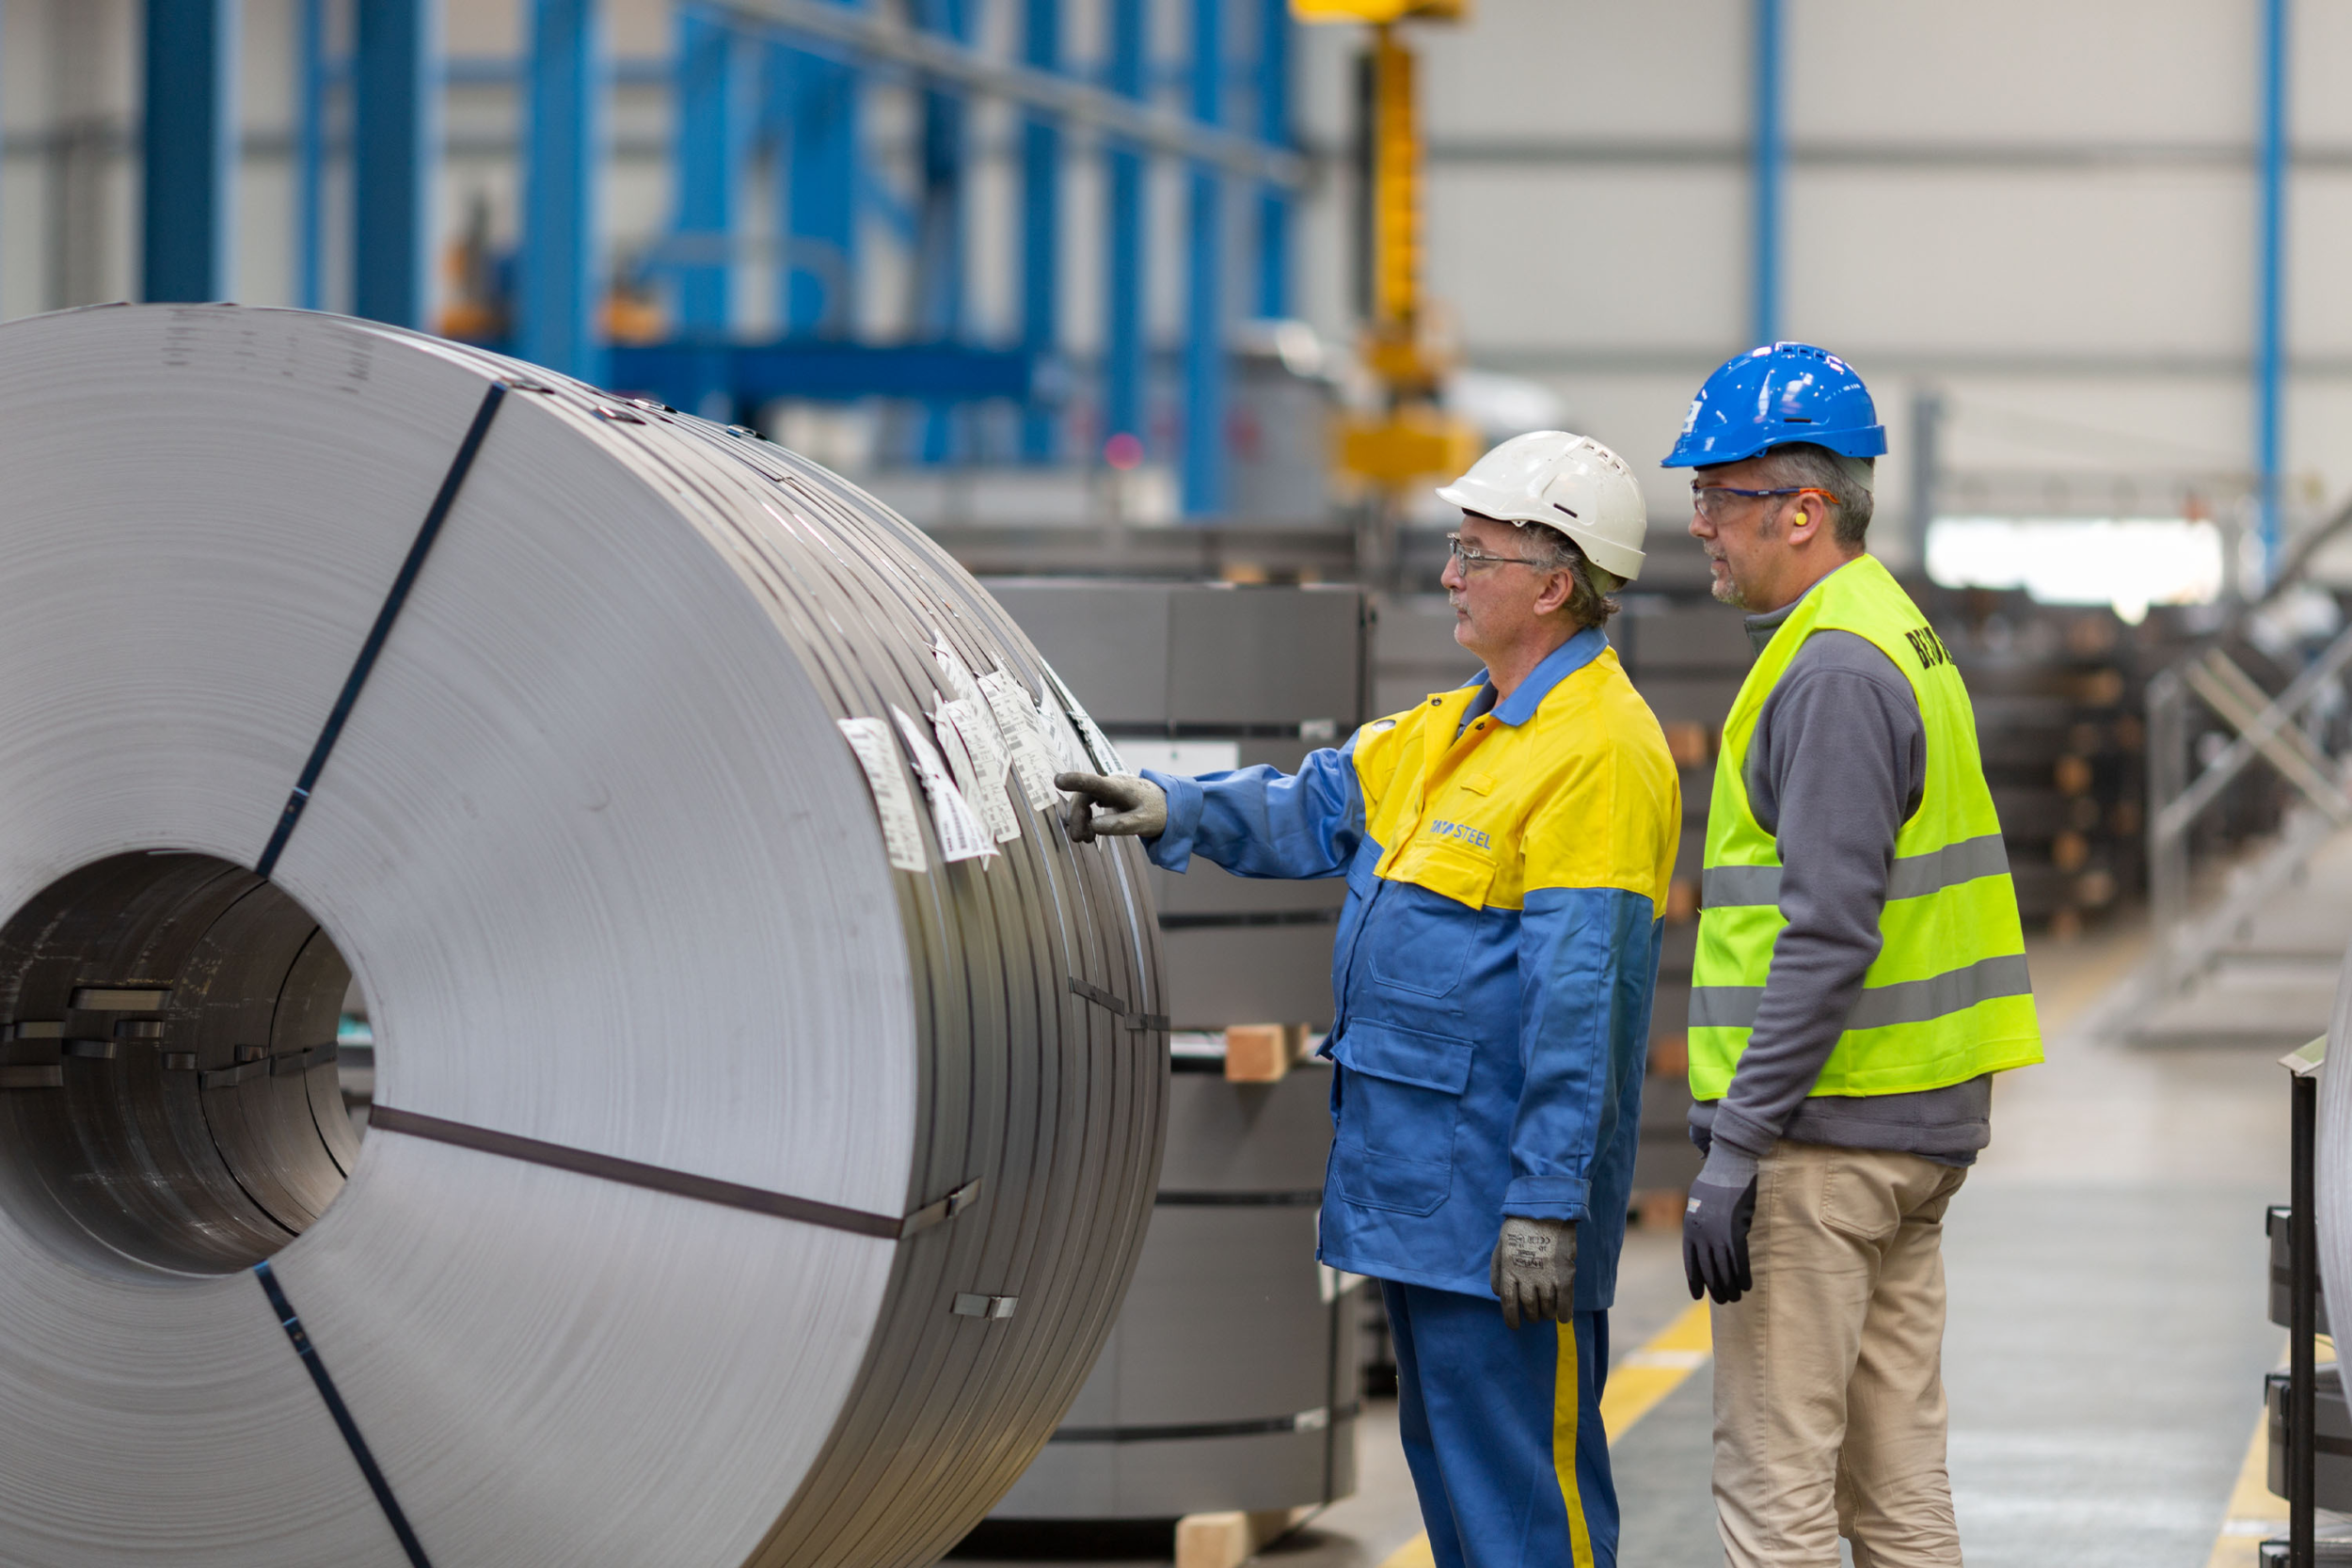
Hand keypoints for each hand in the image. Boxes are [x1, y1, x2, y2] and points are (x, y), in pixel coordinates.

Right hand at [1055, 771, 1166, 843]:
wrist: (1169, 804)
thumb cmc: (1157, 811)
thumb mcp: (1143, 823)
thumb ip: (1120, 825)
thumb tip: (1094, 827)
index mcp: (1120, 788)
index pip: (1094, 782)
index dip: (1075, 780)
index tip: (1058, 780)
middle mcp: (1110, 784)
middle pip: (1084, 796)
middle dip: (1076, 817)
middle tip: (1078, 839)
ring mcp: (1107, 789)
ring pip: (1083, 801)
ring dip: (1079, 820)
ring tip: (1085, 839)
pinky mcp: (1106, 795)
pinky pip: (1088, 804)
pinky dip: (1085, 818)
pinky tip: (1090, 831)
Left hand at [1489, 1215, 1576, 1328]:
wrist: (1545, 1210)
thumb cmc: (1520, 1227)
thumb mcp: (1501, 1246)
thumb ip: (1497, 1271)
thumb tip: (1497, 1294)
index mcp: (1509, 1270)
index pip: (1509, 1304)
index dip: (1511, 1318)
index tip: (1514, 1326)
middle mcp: (1526, 1277)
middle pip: (1529, 1307)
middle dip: (1531, 1315)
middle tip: (1534, 1315)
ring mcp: (1546, 1276)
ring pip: (1547, 1306)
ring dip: (1546, 1314)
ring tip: (1546, 1313)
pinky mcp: (1564, 1273)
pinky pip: (1565, 1300)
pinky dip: (1564, 1312)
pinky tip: (1563, 1318)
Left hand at [1682, 1147, 1758, 1304]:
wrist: (1727, 1166)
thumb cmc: (1714, 1182)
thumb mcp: (1698, 1203)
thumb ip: (1700, 1223)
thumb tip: (1707, 1241)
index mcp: (1690, 1229)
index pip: (1690, 1263)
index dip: (1694, 1281)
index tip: (1697, 1295)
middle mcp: (1701, 1235)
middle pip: (1707, 1270)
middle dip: (1715, 1289)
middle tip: (1723, 1300)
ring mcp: (1717, 1235)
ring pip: (1723, 1270)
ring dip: (1730, 1287)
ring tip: (1735, 1298)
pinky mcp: (1735, 1232)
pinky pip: (1739, 1261)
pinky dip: (1742, 1276)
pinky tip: (1746, 1286)